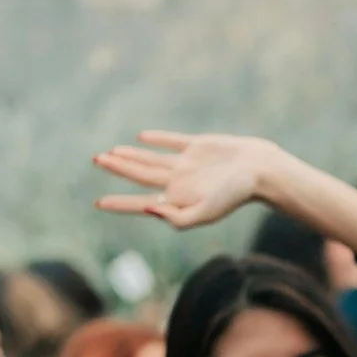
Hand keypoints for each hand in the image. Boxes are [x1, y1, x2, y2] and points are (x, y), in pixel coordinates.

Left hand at [95, 132, 283, 230]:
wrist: (260, 170)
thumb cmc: (235, 195)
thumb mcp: (205, 212)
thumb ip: (177, 218)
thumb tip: (149, 209)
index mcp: (178, 200)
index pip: (141, 203)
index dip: (120, 204)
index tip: (98, 203)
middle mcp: (179, 182)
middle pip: (141, 175)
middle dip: (118, 169)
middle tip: (96, 160)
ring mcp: (187, 164)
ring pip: (151, 159)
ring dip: (130, 156)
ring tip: (109, 153)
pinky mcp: (197, 147)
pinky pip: (172, 142)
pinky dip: (157, 140)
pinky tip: (142, 138)